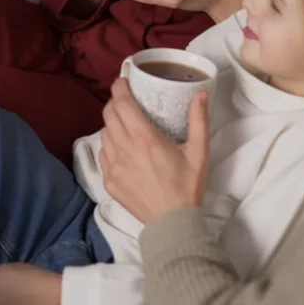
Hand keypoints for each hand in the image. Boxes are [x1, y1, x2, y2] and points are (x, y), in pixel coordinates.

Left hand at [99, 78, 209, 223]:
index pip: (122, 104)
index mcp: (145, 139)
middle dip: (115, 102)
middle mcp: (124, 150)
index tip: (123, 81)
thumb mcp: (199, 152)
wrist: (172, 223)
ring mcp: (113, 167)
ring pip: (103, 133)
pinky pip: (103, 154)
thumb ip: (199, 120)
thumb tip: (200, 93)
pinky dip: (110, 145)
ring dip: (112, 123)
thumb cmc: (187, 186)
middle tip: (126, 100)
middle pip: (108, 114)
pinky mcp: (109, 182)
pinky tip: (122, 148)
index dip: (119, 88)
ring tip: (125, 123)